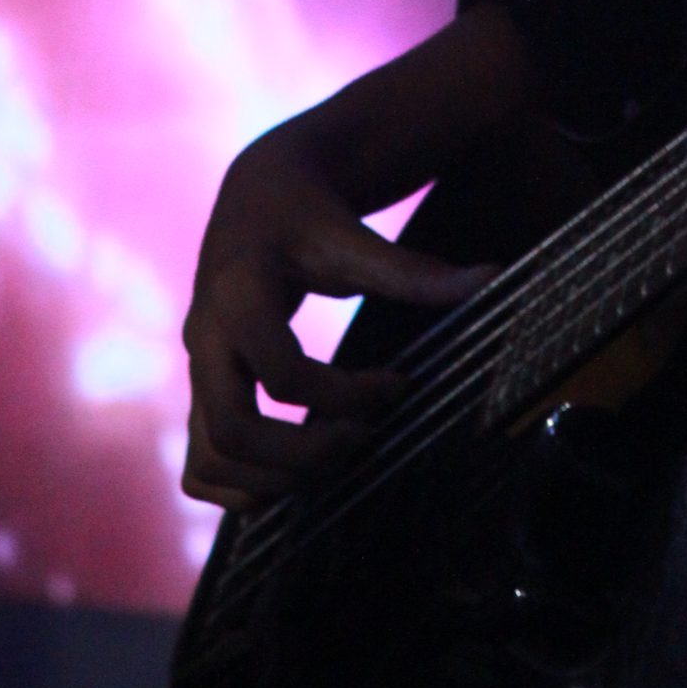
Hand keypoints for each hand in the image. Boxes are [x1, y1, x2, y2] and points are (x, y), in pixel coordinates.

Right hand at [182, 132, 492, 511]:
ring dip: (275, 481)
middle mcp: (205, 338)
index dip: (347, 394)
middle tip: (364, 440)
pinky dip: (239, 489)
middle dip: (304, 454)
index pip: (283, 375)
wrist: (256, 198)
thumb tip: (490, 277)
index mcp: (239, 294)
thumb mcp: (355, 237)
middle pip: (234, 431)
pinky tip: (295, 475)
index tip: (398, 385)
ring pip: (211, 460)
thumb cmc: (307, 217)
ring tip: (336, 459)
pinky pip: (200, 466)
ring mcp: (196, 371)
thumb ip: (414, 271)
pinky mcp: (200, 391)